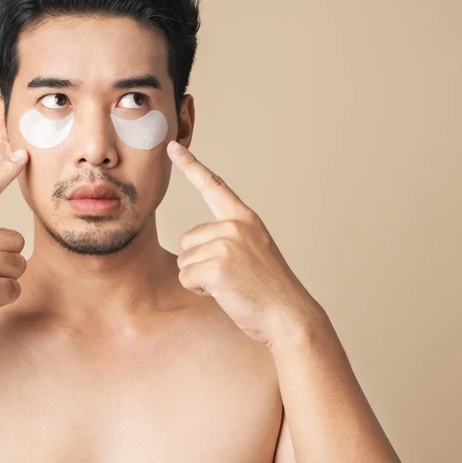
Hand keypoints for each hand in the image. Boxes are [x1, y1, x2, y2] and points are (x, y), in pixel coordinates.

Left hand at [167, 140, 318, 348]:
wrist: (289, 316)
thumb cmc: (268, 291)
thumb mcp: (252, 252)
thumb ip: (227, 239)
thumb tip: (190, 247)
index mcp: (245, 219)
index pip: (214, 186)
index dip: (190, 165)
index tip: (172, 147)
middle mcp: (235, 225)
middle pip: (187, 240)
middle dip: (200, 262)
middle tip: (233, 277)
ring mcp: (226, 242)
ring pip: (184, 260)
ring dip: (200, 278)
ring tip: (232, 285)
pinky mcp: (216, 264)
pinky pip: (186, 276)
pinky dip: (199, 290)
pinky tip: (225, 293)